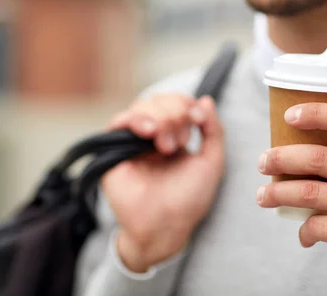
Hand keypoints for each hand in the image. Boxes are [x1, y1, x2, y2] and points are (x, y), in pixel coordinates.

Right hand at [101, 94, 223, 271]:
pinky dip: (136, 119)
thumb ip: (213, 130)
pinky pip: (118, 122)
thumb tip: (206, 100)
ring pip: (141, 107)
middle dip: (175, 113)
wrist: (166, 226)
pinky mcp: (112, 152)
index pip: (176, 103)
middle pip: (159, 101)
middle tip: (182, 141)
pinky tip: (150, 131)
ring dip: (160, 118)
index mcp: (174, 136)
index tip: (198, 119)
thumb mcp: (211, 162)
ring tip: (167, 145)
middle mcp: (152, 137)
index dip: (187, 104)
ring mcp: (132, 142)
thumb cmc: (189, 199)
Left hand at [256, 103, 326, 295]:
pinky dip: (303, 231)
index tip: (289, 115)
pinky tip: (304, 235)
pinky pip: (316, 225)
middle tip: (262, 163)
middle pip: (317, 157)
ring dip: (277, 193)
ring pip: (309, 192)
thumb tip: (291, 145)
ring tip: (262, 196)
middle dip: (280, 158)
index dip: (316, 113)